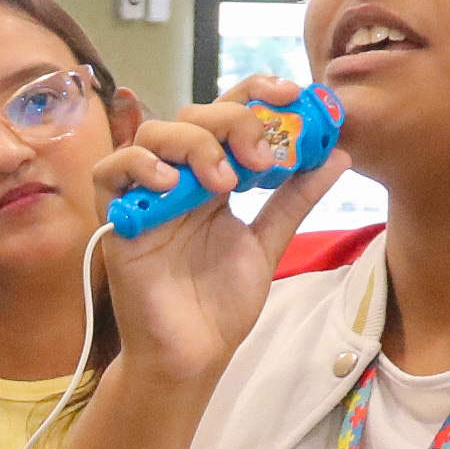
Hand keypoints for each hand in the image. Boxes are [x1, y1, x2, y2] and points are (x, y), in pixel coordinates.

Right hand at [93, 76, 346, 390]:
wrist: (193, 355)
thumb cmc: (221, 304)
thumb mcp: (268, 243)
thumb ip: (295, 198)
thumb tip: (339, 154)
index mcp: (214, 177)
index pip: (229, 112)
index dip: (257, 93)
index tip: (294, 96)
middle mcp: (179, 179)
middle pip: (194, 116)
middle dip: (232, 123)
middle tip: (260, 159)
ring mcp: (146, 198)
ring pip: (153, 134)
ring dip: (193, 144)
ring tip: (222, 182)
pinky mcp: (118, 222)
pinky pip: (110, 173)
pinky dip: (138, 166)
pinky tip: (170, 184)